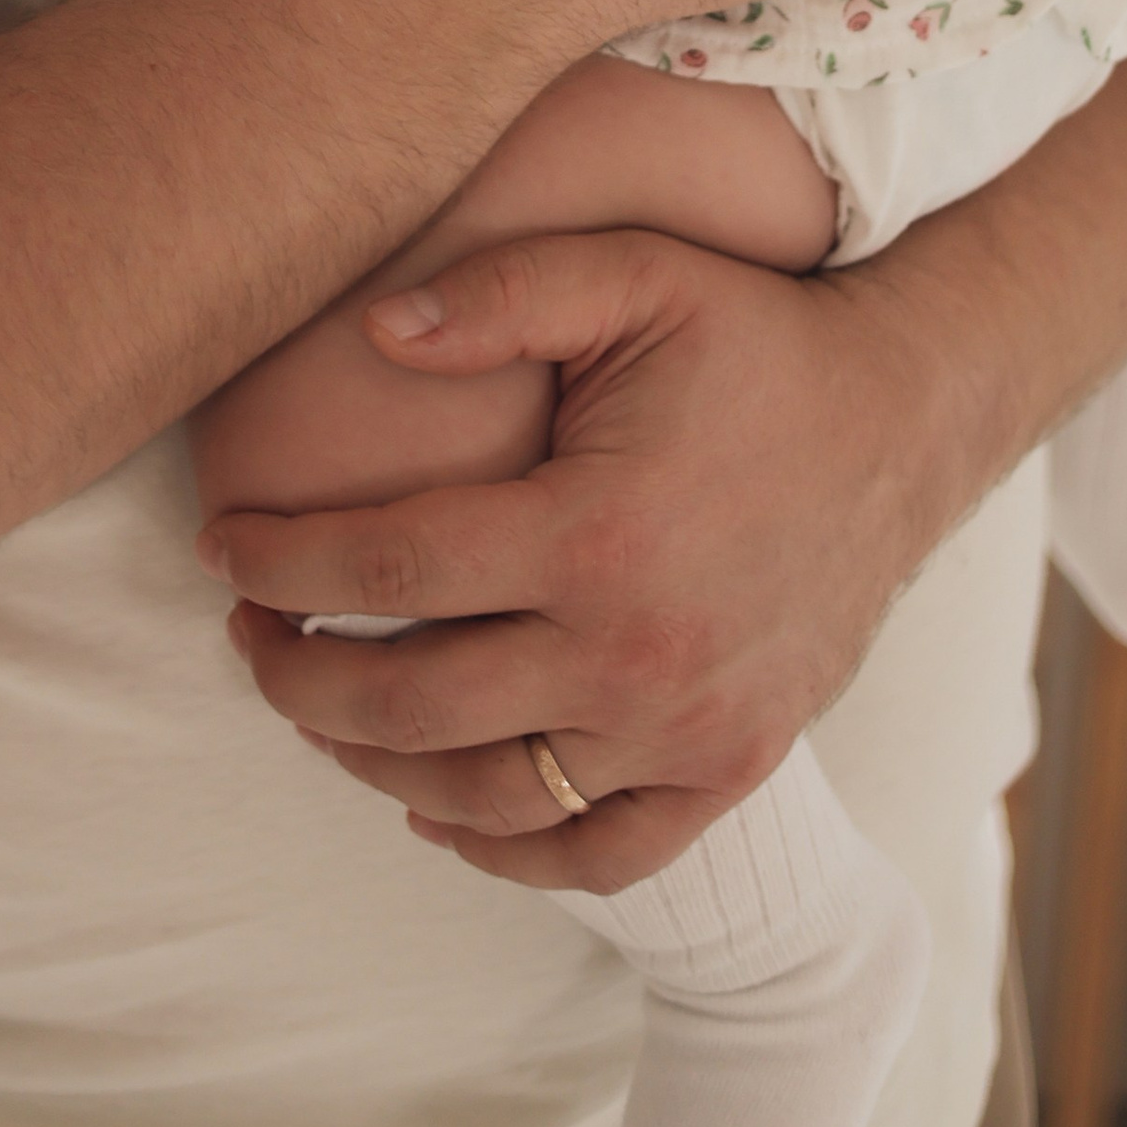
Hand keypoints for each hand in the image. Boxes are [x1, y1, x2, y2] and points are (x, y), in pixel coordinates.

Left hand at [203, 225, 931, 895]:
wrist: (905, 420)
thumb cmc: (755, 334)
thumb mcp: (633, 271)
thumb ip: (498, 291)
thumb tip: (368, 330)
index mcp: (594, 530)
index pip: (388, 567)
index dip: (281, 562)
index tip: (221, 546)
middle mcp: (636, 653)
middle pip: (412, 705)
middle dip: (297, 678)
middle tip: (245, 637)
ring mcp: (687, 729)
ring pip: (484, 796)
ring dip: (372, 765)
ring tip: (317, 708)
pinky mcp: (731, 769)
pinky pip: (595, 856)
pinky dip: (501, 850)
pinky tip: (434, 809)